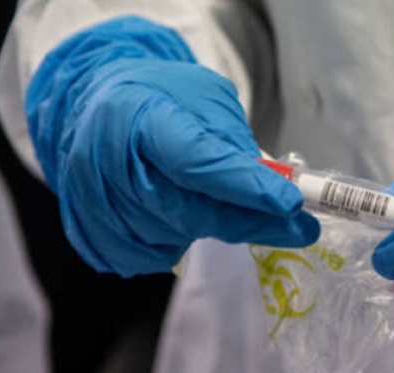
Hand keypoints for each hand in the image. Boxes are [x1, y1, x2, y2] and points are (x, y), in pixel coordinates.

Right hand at [26, 17, 318, 276]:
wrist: (94, 107)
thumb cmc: (160, 100)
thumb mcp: (205, 98)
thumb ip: (234, 141)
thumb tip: (271, 188)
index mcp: (137, 116)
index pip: (198, 163)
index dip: (246, 187)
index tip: (291, 204)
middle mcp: (107, 164)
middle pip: (191, 211)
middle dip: (251, 222)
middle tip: (300, 228)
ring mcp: (94, 206)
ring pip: (178, 237)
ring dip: (212, 225)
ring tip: (211, 195)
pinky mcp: (93, 237)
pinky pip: (155, 254)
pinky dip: (179, 239)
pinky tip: (177, 211)